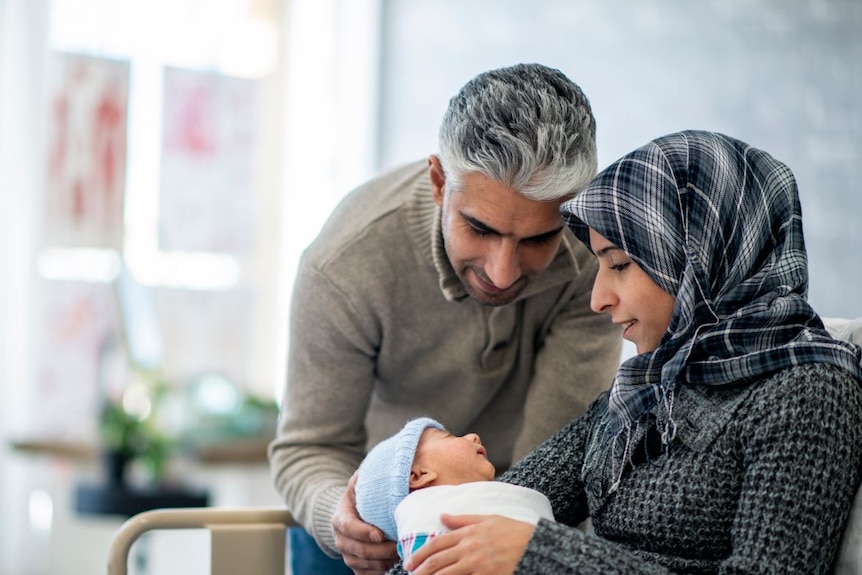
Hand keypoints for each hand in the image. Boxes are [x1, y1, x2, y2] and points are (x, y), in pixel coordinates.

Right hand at [333, 472, 398, 573]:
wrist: (352, 512)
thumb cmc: (363, 493)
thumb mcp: (363, 481)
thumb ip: (373, 476)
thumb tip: (396, 467)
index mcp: (340, 517)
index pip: (348, 527)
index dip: (363, 532)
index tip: (379, 534)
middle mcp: (340, 539)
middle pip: (358, 550)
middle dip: (381, 550)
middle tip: (401, 545)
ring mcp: (347, 554)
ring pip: (364, 564)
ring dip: (383, 562)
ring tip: (402, 553)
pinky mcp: (356, 565)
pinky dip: (380, 572)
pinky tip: (394, 564)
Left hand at [404, 514, 533, 574]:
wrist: (536, 545)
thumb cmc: (513, 530)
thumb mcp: (488, 519)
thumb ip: (462, 520)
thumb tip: (442, 516)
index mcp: (468, 532)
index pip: (437, 543)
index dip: (420, 554)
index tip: (410, 562)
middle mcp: (470, 548)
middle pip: (438, 561)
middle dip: (421, 569)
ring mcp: (478, 564)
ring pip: (447, 574)